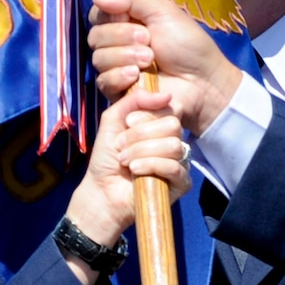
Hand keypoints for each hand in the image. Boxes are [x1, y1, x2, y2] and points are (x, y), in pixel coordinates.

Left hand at [58, 89, 190, 284]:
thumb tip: (166, 95)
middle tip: (121, 147)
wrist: (102, 190)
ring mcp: (180, 162)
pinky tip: (135, 170)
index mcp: (160, 125)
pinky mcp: (182, 183)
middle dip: (141, 135)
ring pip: (173, 145)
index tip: (127, 124)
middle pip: (172, 126)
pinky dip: (151, 165)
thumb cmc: (107, 157)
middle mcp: (173, 141)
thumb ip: (133, 100)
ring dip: (142, 151)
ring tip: (125, 161)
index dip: (146, 115)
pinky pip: (175, 167)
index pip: (168, 109)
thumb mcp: (113, 119)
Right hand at [89, 0, 242, 136]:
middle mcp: (117, 44)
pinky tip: (137, 76)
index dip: (110, 16)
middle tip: (149, 41)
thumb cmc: (188, 44)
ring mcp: (117, 69)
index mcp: (126, 21)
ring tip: (150, 60)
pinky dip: (119, 76)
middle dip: (122, 36)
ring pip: (99, 59)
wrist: (202, 80)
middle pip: (95, 36)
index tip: (130, 17)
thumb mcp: (163, 11)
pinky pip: (103, 81)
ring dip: (125, 56)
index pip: (98, 14)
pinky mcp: (119, 92)